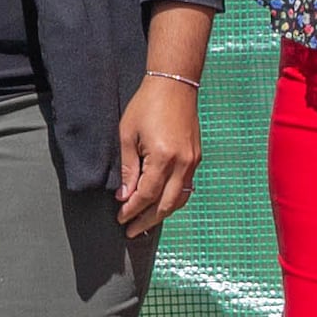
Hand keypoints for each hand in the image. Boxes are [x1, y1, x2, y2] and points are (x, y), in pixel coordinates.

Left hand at [114, 70, 200, 237]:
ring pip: (179, 200)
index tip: (120, 218)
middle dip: (146, 220)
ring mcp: (192, 162)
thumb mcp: (128, 135)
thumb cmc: (147, 106)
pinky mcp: (196, 158)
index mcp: (163, 158)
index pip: (146, 195)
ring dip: (161, 214)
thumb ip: (127, 168)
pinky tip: (160, 203)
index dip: (132, 209)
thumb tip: (124, 196)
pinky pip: (186, 187)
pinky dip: (172, 199)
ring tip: (145, 222)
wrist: (174, 86)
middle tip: (131, 231)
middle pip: (165, 205)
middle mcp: (182, 164)